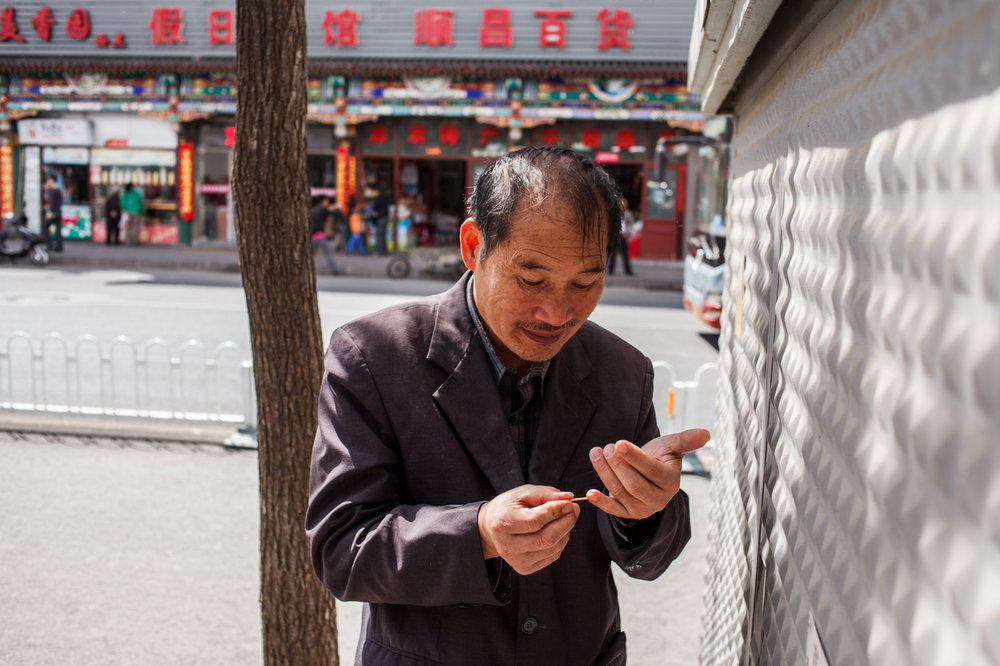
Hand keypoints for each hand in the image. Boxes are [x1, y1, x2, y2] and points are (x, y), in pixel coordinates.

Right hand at [477, 485, 580, 575]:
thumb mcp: (523, 493)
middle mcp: (507, 545)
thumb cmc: (509, 507)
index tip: (568, 503)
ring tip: (562, 518)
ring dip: (565, 531)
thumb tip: (568, 499)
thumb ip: (546, 494)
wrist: (492, 527)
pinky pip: (553, 555)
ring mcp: (516, 560)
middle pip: (546, 538)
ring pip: (553, 548)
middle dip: (566, 522)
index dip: (555, 511)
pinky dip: (560, 541)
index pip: (535, 521)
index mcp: (503, 523)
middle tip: (573, 509)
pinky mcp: (525, 568)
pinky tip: (554, 530)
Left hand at [585, 429, 709, 519]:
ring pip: (621, 492)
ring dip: (605, 472)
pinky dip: (601, 502)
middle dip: (617, 464)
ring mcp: (642, 508)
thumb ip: (685, 440)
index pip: (651, 470)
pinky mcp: (627, 513)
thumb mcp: (670, 447)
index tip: (619, 443)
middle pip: (633, 484)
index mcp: (670, 482)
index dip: (634, 457)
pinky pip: (613, 510)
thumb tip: (706, 433)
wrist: (647, 473)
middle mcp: (658, 500)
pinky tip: (590, 493)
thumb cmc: (659, 457)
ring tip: (597, 453)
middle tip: (606, 447)